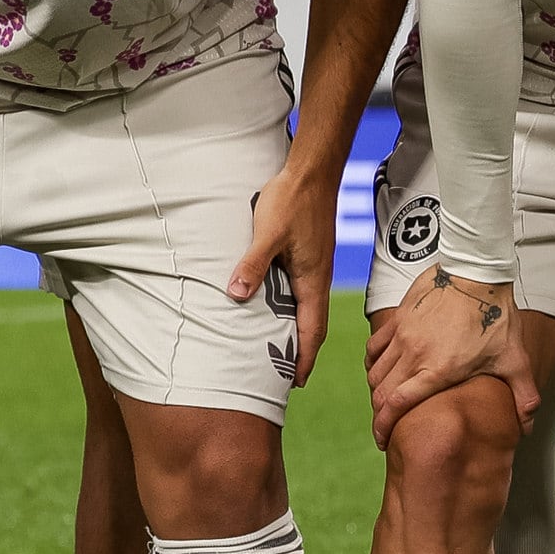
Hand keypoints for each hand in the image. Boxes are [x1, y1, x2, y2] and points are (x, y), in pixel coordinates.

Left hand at [229, 162, 339, 387]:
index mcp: (313, 278)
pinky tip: (277, 308)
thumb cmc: (292, 200)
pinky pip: (304, 292)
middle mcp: (318, 276)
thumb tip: (236, 296)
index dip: (305, 357)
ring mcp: (316, 265)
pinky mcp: (310, 254)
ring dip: (299, 331)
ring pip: (309, 308)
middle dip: (304, 351)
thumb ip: (253, 265)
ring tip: (281, 349)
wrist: (311, 171)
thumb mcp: (267, 233)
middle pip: (314, 323)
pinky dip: (294, 309)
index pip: (313, 329)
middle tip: (287, 376)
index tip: (296, 382)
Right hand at [365, 264, 524, 441]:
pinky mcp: (398, 319)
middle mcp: (413, 355)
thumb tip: (528, 426)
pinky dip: (373, 363)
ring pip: (375, 372)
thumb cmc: (497, 315)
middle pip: (380, 393)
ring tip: (386, 400)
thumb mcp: (514, 358)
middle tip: (386, 424)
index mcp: (437, 370)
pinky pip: (373, 348)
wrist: (478, 271)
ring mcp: (402, 335)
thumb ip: (523, 394)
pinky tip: (381, 369)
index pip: (396, 405)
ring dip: (377, 390)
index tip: (382, 439)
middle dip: (379, 414)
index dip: (383, 427)